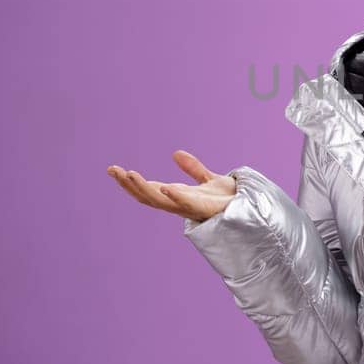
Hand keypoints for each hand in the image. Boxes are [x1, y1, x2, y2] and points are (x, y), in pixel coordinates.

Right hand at [106, 150, 237, 221]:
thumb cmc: (229, 199)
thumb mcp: (207, 178)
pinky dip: (176, 197)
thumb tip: (176, 154)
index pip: (148, 189)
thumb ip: (193, 168)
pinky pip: (187, 204)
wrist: (250, 208)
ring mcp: (190, 208)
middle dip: (128, 185)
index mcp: (177, 196)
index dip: (130, 182)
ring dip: (143, 189)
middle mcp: (179, 204)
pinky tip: (165, 188)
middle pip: (147, 196)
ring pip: (161, 201)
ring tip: (129, 175)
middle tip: (112, 170)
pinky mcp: (205, 209)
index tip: (114, 169)